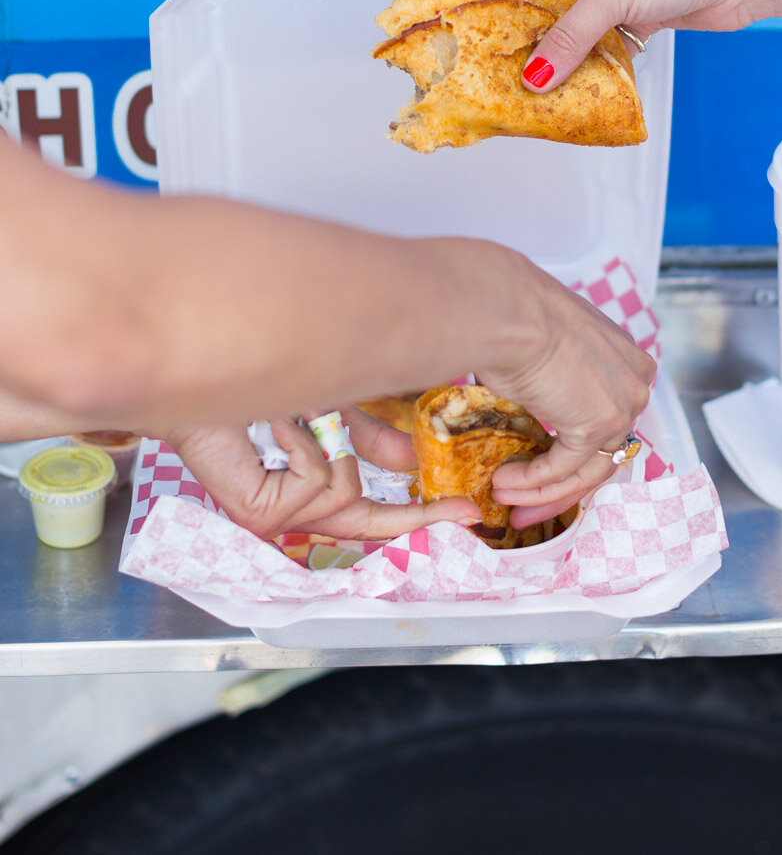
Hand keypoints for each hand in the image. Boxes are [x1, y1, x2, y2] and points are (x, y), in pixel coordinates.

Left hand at [168, 406, 479, 541]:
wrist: (207, 366)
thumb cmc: (258, 385)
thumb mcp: (333, 411)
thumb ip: (369, 438)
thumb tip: (411, 459)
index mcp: (307, 494)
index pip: (372, 518)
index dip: (420, 517)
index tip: (466, 514)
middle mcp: (289, 514)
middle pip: (367, 523)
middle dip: (416, 513)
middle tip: (461, 509)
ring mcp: (272, 518)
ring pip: (346, 492)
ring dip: (331, 438)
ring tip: (300, 410)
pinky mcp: (257, 513)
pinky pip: (318, 480)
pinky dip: (306, 442)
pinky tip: (278, 424)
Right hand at [456, 243, 654, 520]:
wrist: (506, 309)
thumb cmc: (512, 315)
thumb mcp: (542, 349)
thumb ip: (550, 383)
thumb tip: (523, 405)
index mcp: (625, 358)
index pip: (608, 422)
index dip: (573, 453)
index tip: (541, 467)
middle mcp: (635, 382)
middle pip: (602, 452)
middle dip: (559, 487)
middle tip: (524, 505)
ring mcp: (623, 405)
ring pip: (586, 470)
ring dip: (541, 491)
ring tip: (504, 496)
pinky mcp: (599, 426)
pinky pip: (565, 469)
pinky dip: (532, 481)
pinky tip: (502, 482)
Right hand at [502, 0, 765, 90]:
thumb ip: (570, 37)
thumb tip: (536, 74)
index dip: (495, 2)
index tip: (472, 37)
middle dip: (526, 33)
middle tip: (501, 69)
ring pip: (570, 21)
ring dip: (559, 50)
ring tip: (533, 83)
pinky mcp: (633, 8)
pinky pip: (597, 37)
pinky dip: (588, 58)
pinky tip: (573, 82)